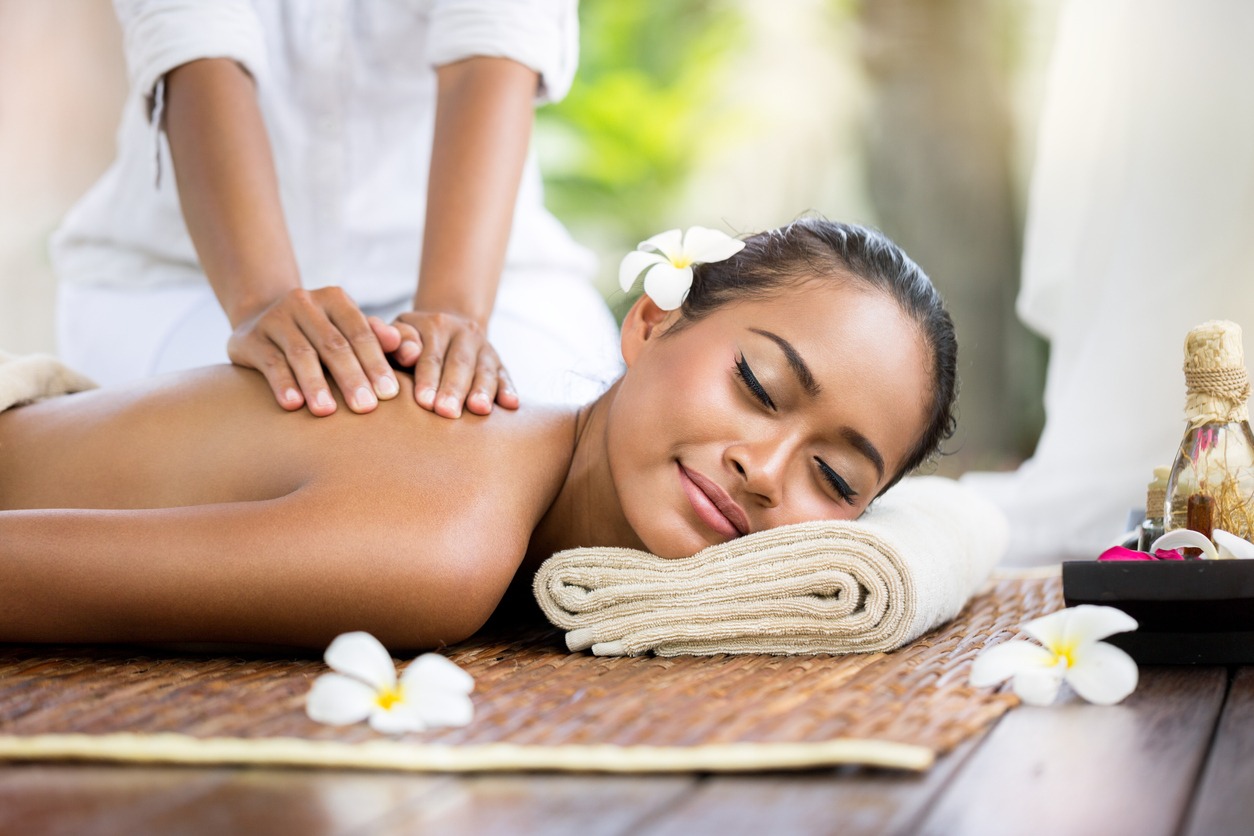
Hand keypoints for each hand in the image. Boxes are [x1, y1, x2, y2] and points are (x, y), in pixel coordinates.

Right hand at [227, 287, 402, 415]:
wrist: (260, 319)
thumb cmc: (319, 333)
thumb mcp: (346, 328)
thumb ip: (375, 337)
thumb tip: (402, 344)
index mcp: (334, 299)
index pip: (360, 333)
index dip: (376, 363)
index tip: (390, 394)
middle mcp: (304, 303)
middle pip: (333, 344)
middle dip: (351, 377)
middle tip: (366, 408)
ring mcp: (275, 318)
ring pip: (301, 354)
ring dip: (316, 384)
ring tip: (328, 412)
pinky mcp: (250, 338)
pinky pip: (270, 363)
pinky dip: (283, 384)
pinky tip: (294, 405)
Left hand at [390, 310, 518, 417]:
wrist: (447, 327)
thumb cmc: (412, 341)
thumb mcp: (399, 332)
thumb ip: (394, 340)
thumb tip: (407, 353)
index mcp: (435, 324)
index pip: (431, 355)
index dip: (428, 378)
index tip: (424, 402)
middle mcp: (463, 332)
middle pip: (460, 363)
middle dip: (454, 389)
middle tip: (447, 412)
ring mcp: (484, 348)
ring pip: (485, 369)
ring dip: (483, 390)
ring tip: (479, 410)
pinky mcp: (499, 363)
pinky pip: (505, 375)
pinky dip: (508, 389)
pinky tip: (510, 404)